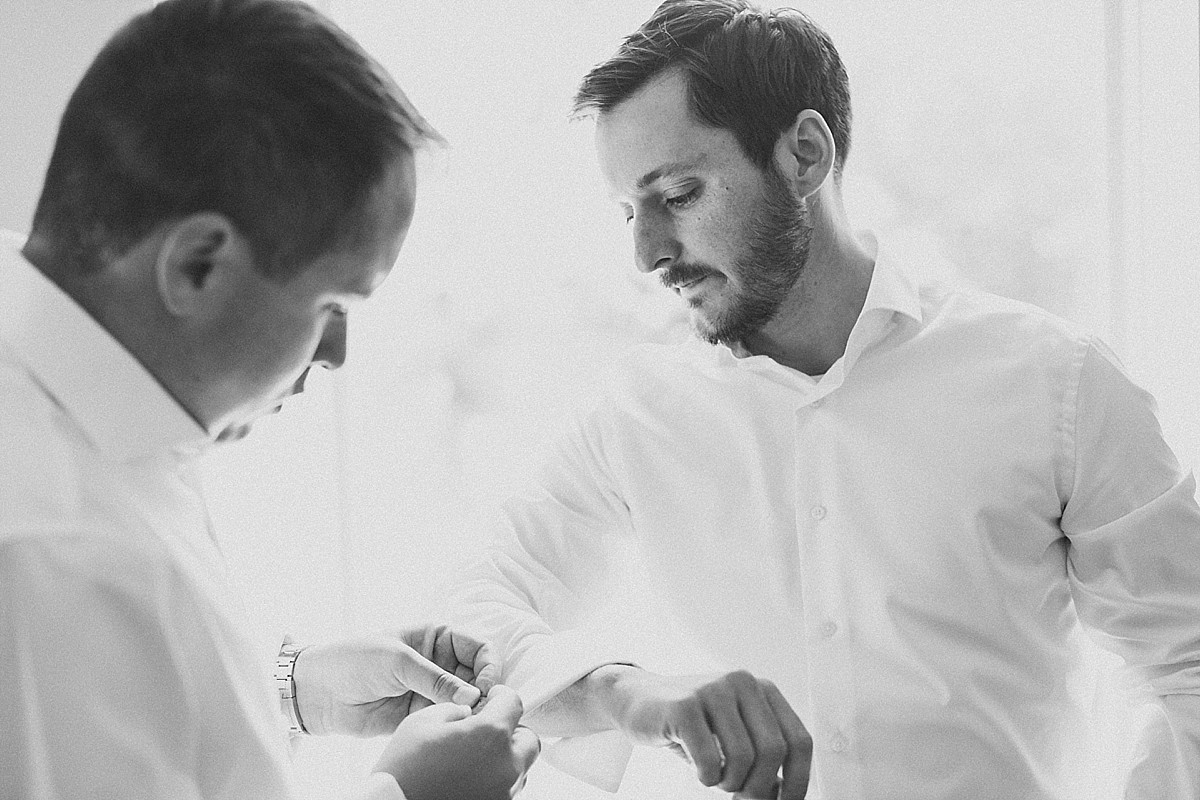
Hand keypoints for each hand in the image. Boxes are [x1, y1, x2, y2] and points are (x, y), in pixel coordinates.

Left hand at [293, 626, 499, 736]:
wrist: (317, 691)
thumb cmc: (354, 660)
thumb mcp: (397, 660)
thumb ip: (436, 679)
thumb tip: (473, 697)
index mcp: (437, 637)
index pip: (479, 648)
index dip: (489, 665)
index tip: (485, 686)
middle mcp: (438, 663)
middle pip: (477, 676)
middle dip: (483, 692)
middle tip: (478, 709)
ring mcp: (430, 690)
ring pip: (465, 701)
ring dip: (470, 712)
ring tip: (465, 722)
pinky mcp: (420, 715)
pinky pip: (446, 720)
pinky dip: (453, 726)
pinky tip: (448, 731)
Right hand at [373, 684, 540, 799]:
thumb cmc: (403, 768)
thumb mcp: (422, 722)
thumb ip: (454, 709)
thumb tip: (468, 712)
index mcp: (491, 735)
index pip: (514, 703)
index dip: (501, 696)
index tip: (491, 698)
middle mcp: (506, 765)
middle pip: (528, 739)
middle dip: (511, 731)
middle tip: (486, 730)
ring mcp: (504, 792)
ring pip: (520, 767)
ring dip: (505, 757)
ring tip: (475, 757)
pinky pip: (507, 789)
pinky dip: (495, 779)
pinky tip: (470, 777)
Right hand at [602, 667, 810, 799]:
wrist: (637, 700)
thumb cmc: (690, 723)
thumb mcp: (733, 734)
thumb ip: (761, 753)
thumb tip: (783, 793)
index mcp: (762, 689)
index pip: (800, 741)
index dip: (797, 781)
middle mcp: (743, 683)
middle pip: (774, 751)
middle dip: (760, 788)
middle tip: (741, 798)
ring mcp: (713, 690)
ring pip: (744, 758)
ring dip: (730, 783)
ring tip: (717, 780)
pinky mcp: (684, 704)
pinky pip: (710, 759)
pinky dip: (707, 777)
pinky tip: (699, 771)